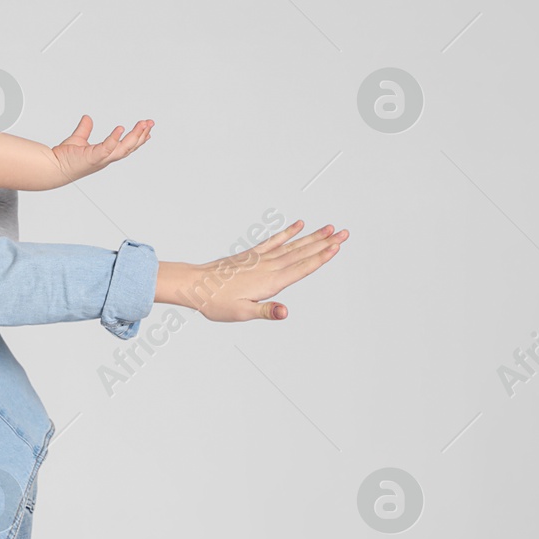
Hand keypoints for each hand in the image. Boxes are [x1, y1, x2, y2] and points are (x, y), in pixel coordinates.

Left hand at [50, 115, 152, 186]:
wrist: (51, 167)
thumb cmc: (63, 158)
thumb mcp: (77, 139)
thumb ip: (84, 129)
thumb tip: (87, 117)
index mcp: (104, 154)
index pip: (125, 146)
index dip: (137, 139)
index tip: (148, 130)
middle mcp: (105, 158)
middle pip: (129, 148)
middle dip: (141, 136)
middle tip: (151, 123)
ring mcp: (100, 159)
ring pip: (123, 149)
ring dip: (135, 137)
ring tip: (143, 125)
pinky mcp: (92, 158)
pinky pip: (106, 148)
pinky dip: (114, 139)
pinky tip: (120, 128)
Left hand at [170, 220, 348, 321]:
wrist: (194, 284)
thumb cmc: (215, 301)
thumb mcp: (241, 313)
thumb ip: (265, 311)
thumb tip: (284, 313)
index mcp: (270, 282)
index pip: (302, 268)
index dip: (321, 257)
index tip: (337, 246)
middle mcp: (268, 267)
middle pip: (302, 253)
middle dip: (324, 243)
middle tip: (344, 232)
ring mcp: (260, 259)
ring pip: (292, 245)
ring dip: (312, 237)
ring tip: (329, 228)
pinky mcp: (251, 255)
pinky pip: (274, 241)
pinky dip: (287, 233)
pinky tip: (298, 225)